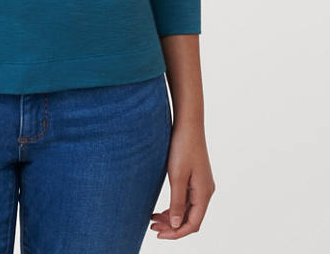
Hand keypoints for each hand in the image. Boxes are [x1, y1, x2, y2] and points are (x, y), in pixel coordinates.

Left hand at [150, 120, 214, 238]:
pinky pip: (186, 199)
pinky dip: (174, 206)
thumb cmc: (183, 146)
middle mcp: (205, 191)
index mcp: (204, 193)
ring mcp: (201, 184)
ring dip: (172, 217)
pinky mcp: (195, 177)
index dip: (176, 233)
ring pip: (187, 209)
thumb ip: (177, 201)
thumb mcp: (177, 175)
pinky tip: (162, 208)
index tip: (159, 234)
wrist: (188, 123)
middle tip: (152, 227)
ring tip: (153, 219)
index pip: (193, 224)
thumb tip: (176, 224)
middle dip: (172, 226)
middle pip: (190, 218)